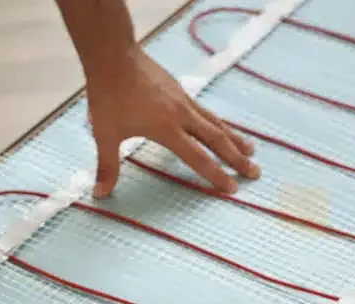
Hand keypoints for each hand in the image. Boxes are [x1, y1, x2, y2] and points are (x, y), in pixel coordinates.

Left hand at [86, 46, 259, 196]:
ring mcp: (183, 100)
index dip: (215, 174)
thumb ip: (107, 166)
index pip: (198, 157)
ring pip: (216, 123)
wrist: (114, 57)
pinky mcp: (179, 90)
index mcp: (167, 129)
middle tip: (255, 173)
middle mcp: (182, 115)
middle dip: (236, 158)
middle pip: (217, 140)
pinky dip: (219, 123)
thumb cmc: (109, 96)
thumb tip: (100, 194)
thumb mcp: (105, 134)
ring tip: (251, 150)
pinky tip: (221, 127)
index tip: (232, 188)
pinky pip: (206, 111)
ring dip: (234, 138)